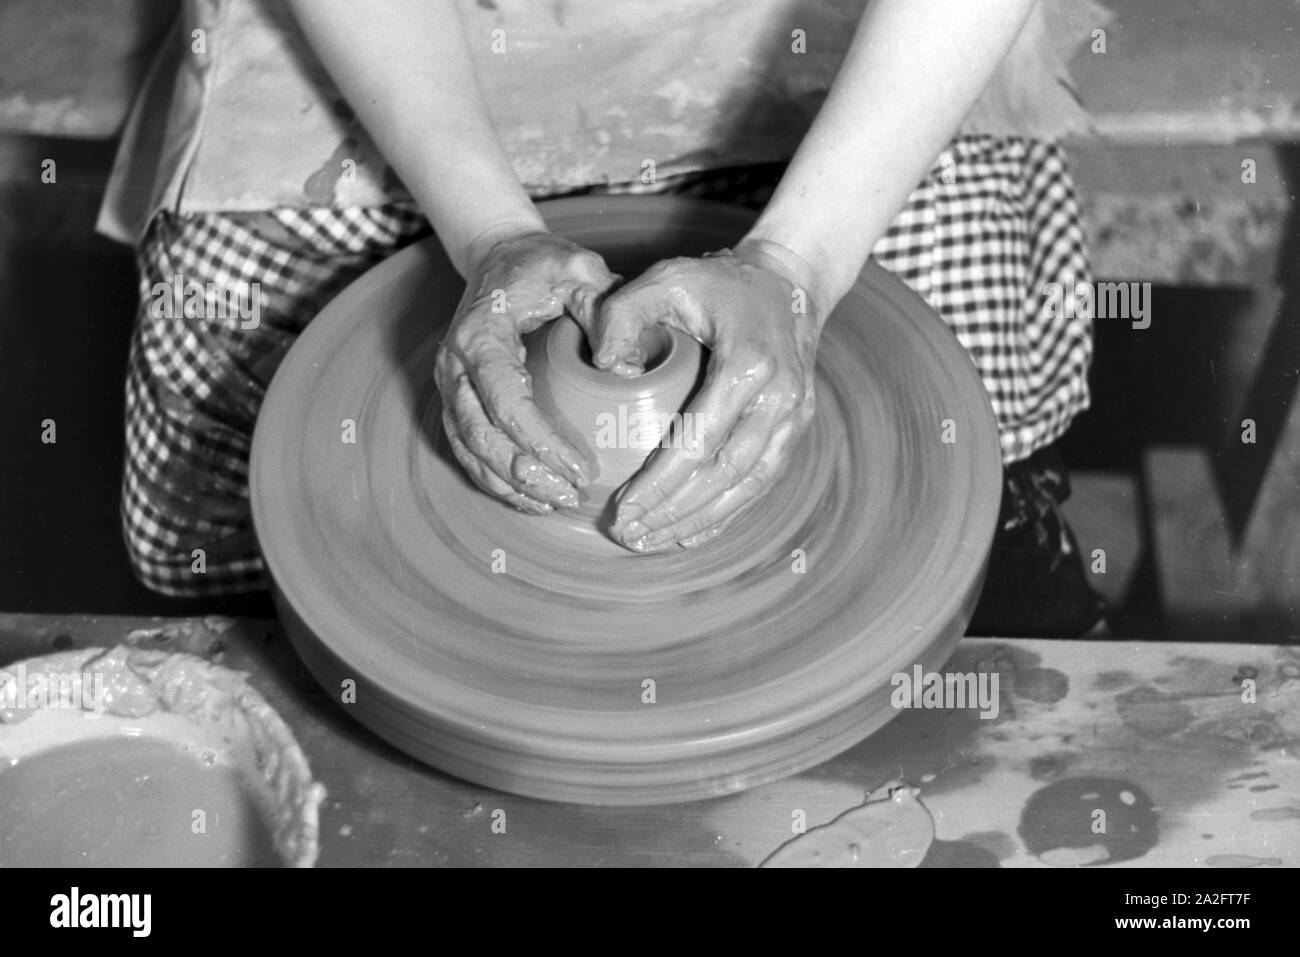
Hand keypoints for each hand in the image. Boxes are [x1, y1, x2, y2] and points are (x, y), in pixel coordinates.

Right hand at [435, 228, 616, 513]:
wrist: (500, 255)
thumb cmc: (544, 264)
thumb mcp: (581, 270)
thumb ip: (604, 311)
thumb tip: (626, 370)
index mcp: (480, 333)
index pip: (505, 399)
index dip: (541, 441)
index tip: (581, 468)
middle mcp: (454, 364)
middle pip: (480, 436)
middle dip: (526, 474)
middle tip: (571, 497)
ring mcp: (449, 385)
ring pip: (469, 450)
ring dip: (509, 485)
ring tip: (555, 504)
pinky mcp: (455, 400)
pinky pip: (467, 450)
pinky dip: (495, 479)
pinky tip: (531, 498)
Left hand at [594, 240, 823, 550]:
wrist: (789, 280)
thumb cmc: (717, 282)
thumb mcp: (664, 277)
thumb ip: (622, 314)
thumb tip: (605, 368)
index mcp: (749, 365)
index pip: (699, 441)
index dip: (659, 483)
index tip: (621, 508)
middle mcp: (780, 399)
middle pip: (725, 476)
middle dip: (674, 514)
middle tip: (628, 536)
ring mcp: (794, 418)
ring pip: (747, 489)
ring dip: (698, 523)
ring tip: (651, 543)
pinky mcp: (795, 430)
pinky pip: (760, 483)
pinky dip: (724, 514)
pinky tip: (687, 534)